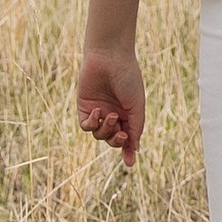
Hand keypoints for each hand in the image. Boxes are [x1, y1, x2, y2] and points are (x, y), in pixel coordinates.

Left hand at [77, 42, 145, 166]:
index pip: (127, 138)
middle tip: (121, 133)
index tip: (129, 163)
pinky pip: (86, 126)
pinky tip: (99, 112)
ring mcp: (99, 112)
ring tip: (110, 115)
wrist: (110, 57)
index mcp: (128, 114)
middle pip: (112, 139)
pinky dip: (92, 123)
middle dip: (117, 141)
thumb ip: (136, 127)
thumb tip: (134, 148)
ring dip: (105, 130)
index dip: (128, 151)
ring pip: (99, 135)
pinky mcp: (84, 108)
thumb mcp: (137, 106)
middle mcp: (113, 114)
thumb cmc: (127, 79)